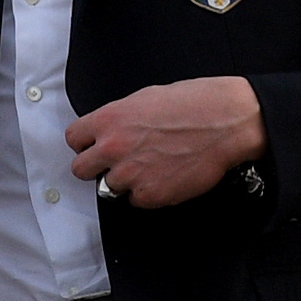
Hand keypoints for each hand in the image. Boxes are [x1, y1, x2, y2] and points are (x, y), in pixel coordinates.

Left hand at [65, 77, 265, 208]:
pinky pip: (136, 201)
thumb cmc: (193, 104)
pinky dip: (148, 193)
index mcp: (109, 120)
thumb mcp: (145, 99)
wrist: (226, 122)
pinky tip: (165, 176)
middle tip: (117, 163)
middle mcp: (113, 148)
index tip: (94, 147)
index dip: (85, 144)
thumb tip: (108, 132)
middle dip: (96, 167)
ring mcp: (130, 173)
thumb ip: (119, 120)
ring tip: (151, 166)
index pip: (74, 139)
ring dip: (125, 181)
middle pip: (80, 169)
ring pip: (109, 187)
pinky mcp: (150, 194)